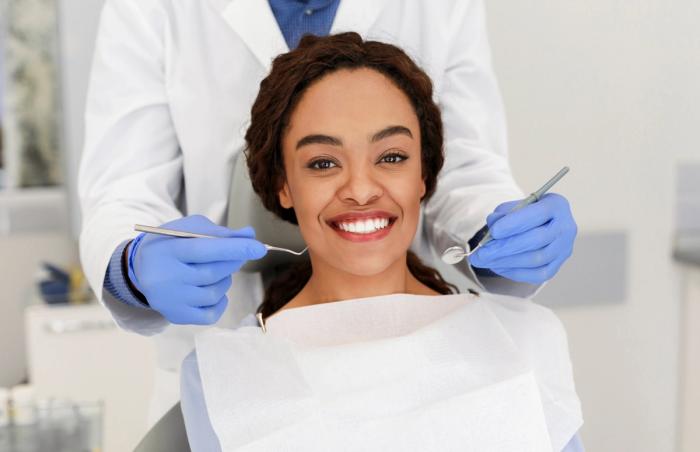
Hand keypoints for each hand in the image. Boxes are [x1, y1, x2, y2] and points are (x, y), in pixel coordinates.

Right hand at [127, 215, 266, 324]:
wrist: (140, 270)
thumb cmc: (169, 244)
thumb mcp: (188, 229)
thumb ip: (219, 232)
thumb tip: (249, 236)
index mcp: (167, 251)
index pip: (205, 250)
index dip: (234, 248)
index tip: (259, 247)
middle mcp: (166, 278)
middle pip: (212, 273)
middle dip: (232, 262)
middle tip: (236, 254)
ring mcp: (171, 301)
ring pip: (214, 293)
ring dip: (224, 280)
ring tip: (213, 271)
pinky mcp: (176, 315)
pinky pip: (211, 313)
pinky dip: (220, 301)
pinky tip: (212, 289)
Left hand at [468, 193, 576, 284]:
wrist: (541, 225)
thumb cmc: (524, 214)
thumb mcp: (513, 207)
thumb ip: (502, 215)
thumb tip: (491, 231)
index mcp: (557, 205)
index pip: (537, 214)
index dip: (515, 223)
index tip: (493, 231)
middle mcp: (566, 227)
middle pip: (536, 240)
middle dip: (505, 248)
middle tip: (481, 254)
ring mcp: (564, 249)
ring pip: (536, 259)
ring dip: (506, 262)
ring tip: (484, 261)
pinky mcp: (557, 266)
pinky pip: (537, 275)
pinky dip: (514, 273)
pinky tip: (497, 267)